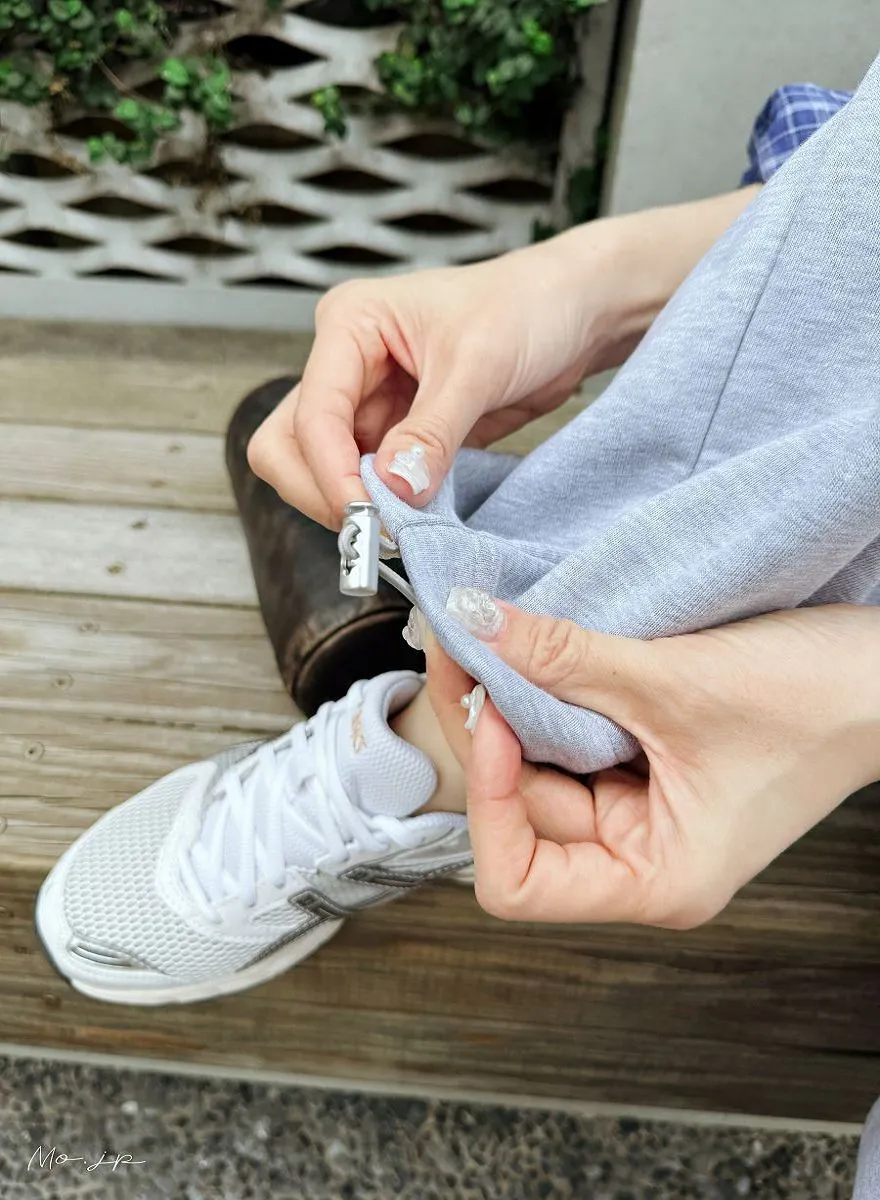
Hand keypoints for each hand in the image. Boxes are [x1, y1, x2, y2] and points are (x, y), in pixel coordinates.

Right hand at [246, 225, 632, 528]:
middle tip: (372, 529)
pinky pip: (370, 482)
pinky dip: (384, 506)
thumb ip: (432, 430)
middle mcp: (347, 364)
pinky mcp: (398, 435)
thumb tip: (391, 487)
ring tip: (400, 527)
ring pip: (323, 470)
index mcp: (350, 324)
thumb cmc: (528, 306)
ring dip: (353, 504)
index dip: (332, 472)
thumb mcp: (480, 365)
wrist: (575, 314)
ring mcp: (370, 403)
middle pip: (291, 445)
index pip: (313, 414)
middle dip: (323, 491)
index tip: (367, 516)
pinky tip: (414, 519)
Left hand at [426, 602, 879, 926]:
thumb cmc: (820, 704)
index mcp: (655, 879)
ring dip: (511, 704)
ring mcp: (642, 809)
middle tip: (465, 643)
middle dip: (485, 728)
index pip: (516, 880)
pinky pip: (572, 737)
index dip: (489, 800)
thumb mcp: (676, 682)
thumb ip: (565, 658)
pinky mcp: (648, 765)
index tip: (493, 713)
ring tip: (493, 636)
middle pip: (517, 810)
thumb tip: (474, 622)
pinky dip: (549, 694)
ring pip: (538, 767)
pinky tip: (533, 648)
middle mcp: (640, 856)